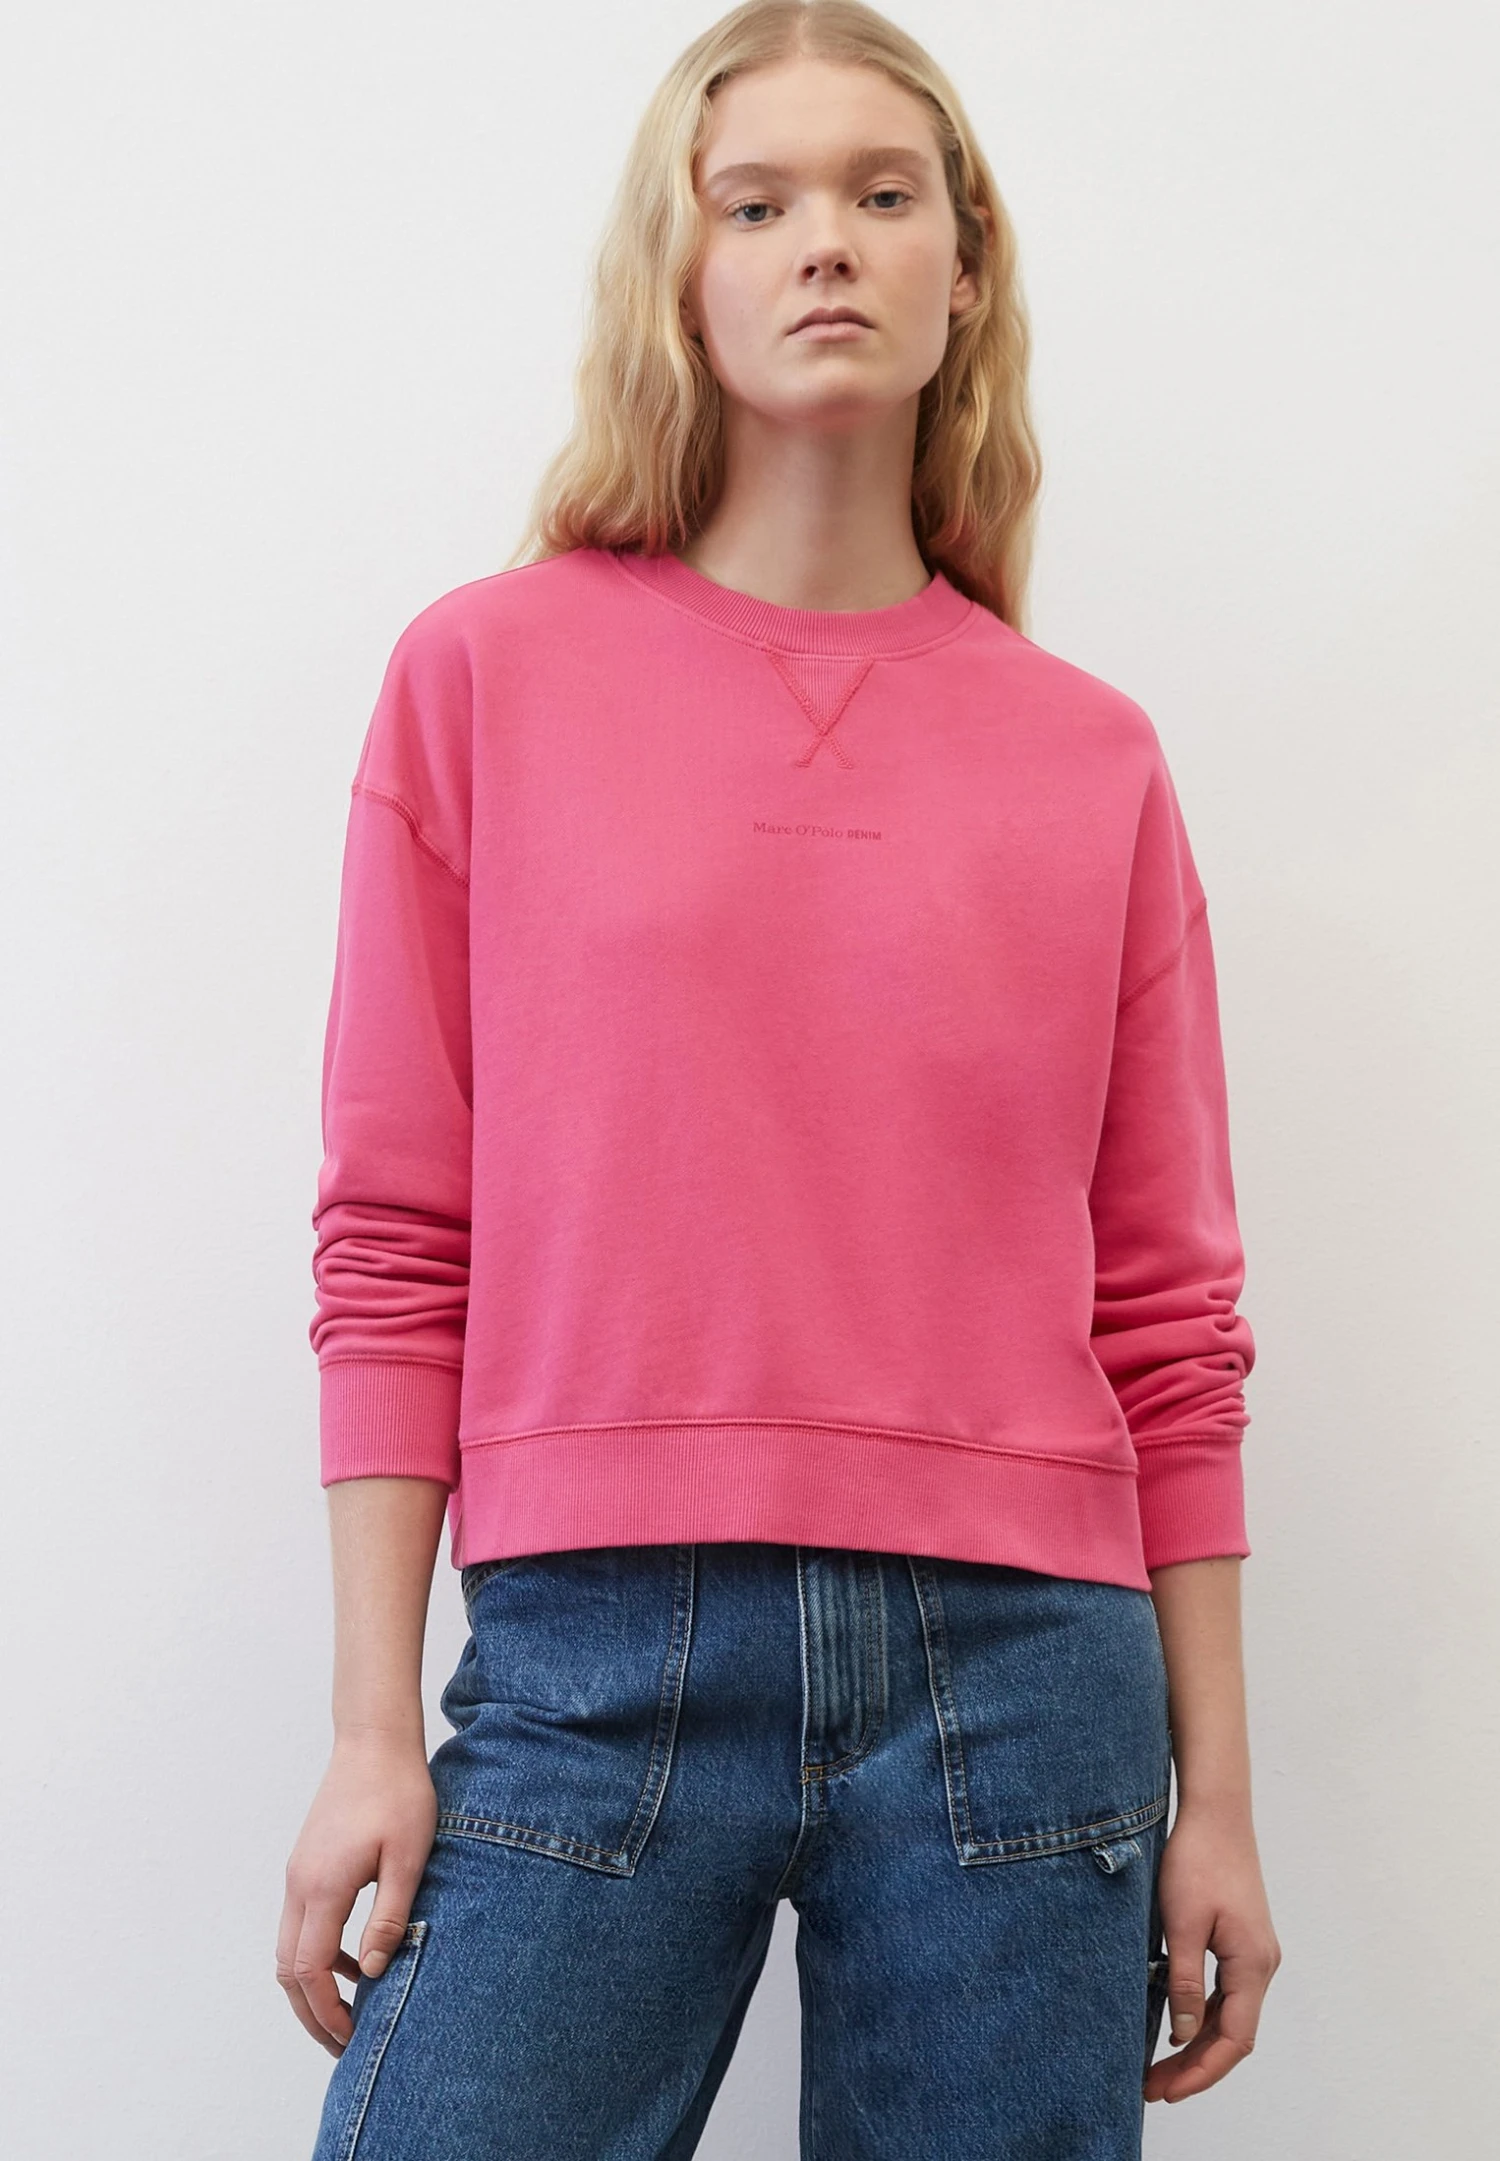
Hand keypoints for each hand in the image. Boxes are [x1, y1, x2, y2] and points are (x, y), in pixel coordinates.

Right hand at [277, 1729, 438, 2055]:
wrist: (374, 1741)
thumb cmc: (398, 1793)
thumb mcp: (408, 1858)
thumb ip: (389, 1917)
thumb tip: (373, 1972)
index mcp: (323, 1887)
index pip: (308, 1970)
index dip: (325, 2012)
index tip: (350, 2037)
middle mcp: (299, 1884)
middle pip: (288, 1969)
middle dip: (311, 2012)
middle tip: (342, 2042)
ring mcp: (298, 1872)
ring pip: (289, 1948)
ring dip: (311, 1984)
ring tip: (349, 2008)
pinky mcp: (306, 1862)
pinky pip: (300, 1922)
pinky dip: (316, 1952)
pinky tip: (352, 1957)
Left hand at [1143, 1798, 1281, 2105]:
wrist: (1216, 1811)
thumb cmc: (1197, 1859)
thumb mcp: (1182, 1923)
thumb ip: (1184, 1981)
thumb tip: (1183, 2034)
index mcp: (1252, 1965)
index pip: (1233, 2041)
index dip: (1201, 2072)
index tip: (1166, 2091)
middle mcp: (1262, 1964)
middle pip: (1234, 2035)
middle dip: (1195, 2066)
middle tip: (1153, 2087)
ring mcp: (1255, 1952)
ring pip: (1231, 2016)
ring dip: (1198, 2044)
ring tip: (1158, 2066)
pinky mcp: (1243, 1940)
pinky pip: (1227, 1993)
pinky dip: (1204, 2016)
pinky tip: (1176, 2023)